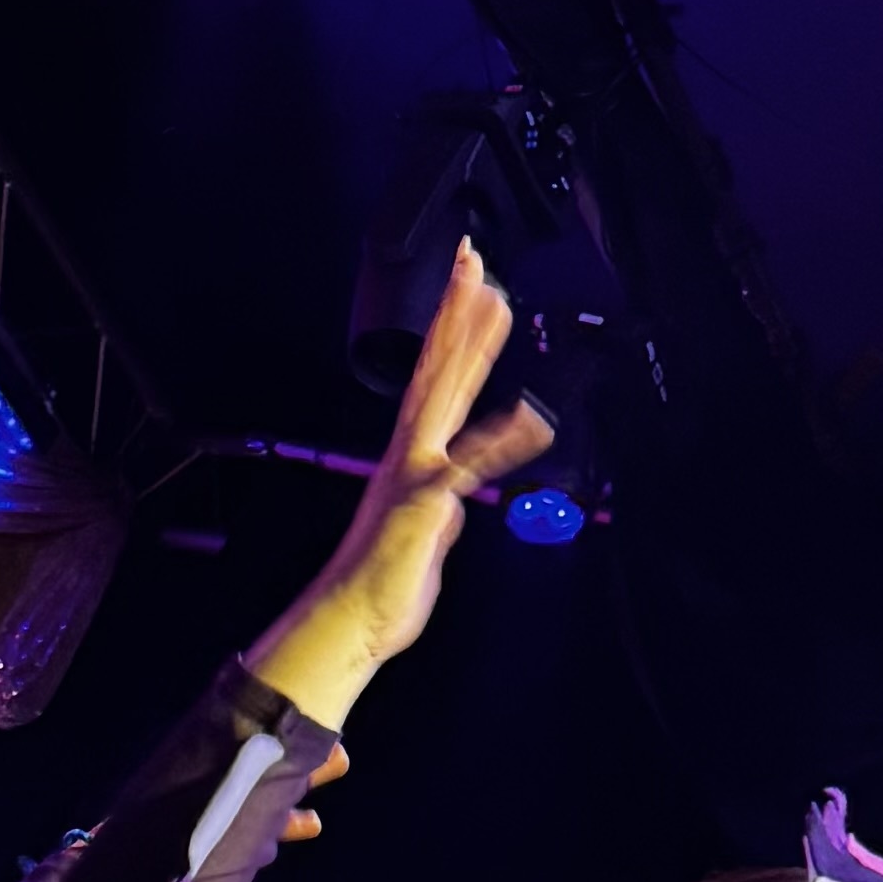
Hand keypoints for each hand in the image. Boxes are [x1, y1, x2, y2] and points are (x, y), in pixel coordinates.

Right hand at [251, 242, 555, 725]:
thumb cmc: (383, 583)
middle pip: (438, 367)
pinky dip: (502, 441)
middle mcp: (410, 453)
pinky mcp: (426, 505)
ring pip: (446, 395)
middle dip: (456, 310)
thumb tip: (453, 500)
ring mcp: (415, 473)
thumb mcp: (423, 534)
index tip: (467, 284)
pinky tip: (532, 418)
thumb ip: (441, 507)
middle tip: (473, 257)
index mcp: (410, 456)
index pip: (434, 377)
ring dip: (470, 345)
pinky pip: (468, 465)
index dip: (451, 327)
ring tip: (494, 298)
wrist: (350, 624)